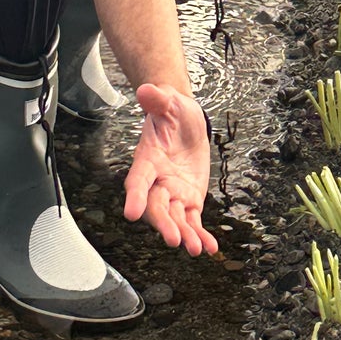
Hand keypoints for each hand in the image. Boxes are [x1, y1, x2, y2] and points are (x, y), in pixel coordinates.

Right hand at [123, 83, 218, 255]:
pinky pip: (194, 220)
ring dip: (185, 234)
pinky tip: (209, 248)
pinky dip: (200, 235)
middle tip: (173, 238)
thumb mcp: (169, 101)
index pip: (138, 180)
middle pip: (156, 206)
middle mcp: (157, 181)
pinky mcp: (190, 200)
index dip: (134, 196)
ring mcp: (173, 193)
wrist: (184, 122)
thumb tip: (147, 90)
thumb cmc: (172, 112)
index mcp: (148, 160)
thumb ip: (157, 99)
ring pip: (176, 218)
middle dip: (164, 223)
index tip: (130, 213)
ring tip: (194, 249)